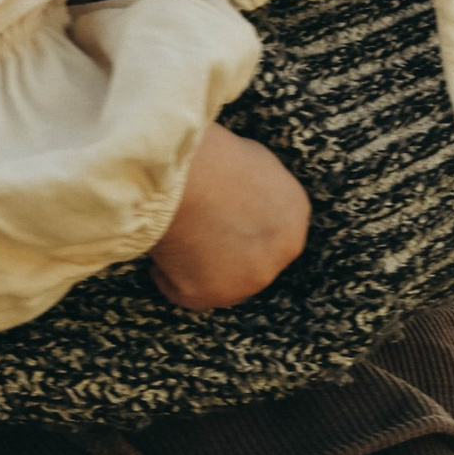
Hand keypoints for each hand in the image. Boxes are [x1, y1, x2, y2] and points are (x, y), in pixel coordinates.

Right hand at [148, 122, 311, 311]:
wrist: (190, 178)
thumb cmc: (215, 159)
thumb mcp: (254, 158)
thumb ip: (261, 187)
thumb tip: (246, 193)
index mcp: (293, 217)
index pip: (272, 229)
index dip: (241, 222)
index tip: (220, 215)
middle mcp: (279, 254)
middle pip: (250, 258)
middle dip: (225, 247)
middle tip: (195, 227)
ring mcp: (247, 280)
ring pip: (218, 279)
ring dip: (196, 264)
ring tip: (173, 236)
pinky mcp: (209, 296)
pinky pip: (183, 291)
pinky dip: (167, 275)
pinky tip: (159, 253)